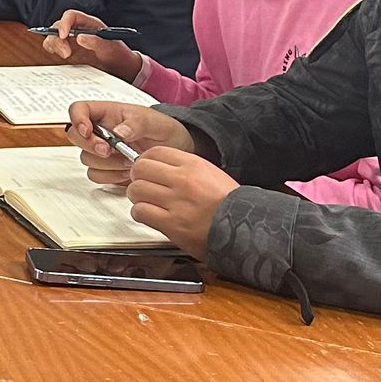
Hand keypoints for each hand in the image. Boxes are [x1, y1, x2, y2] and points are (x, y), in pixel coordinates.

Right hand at [42, 11, 140, 77]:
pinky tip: (62, 58)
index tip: (64, 35)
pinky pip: (54, 47)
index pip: (71, 16)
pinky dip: (53, 51)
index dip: (64, 23)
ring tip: (65, 56)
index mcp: (88, 23)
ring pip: (53, 36)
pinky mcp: (67, 50)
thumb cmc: (116, 53)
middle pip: (58, 26)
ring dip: (54, 45)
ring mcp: (70, 40)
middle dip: (58, 38)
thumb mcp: (109, 47)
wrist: (118, 66)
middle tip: (66, 53)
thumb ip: (96, 42)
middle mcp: (76, 29)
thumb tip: (80, 38)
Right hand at [63, 101, 194, 187]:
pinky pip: (96, 175)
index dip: (77, 119)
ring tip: (128, 160)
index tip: (88, 131)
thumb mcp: (153, 121)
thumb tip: (117, 132)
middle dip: (91, 146)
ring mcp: (101, 151)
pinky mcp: (107, 169)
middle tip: (109, 151)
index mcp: (107, 113)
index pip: (79, 109)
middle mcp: (100, 132)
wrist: (176, 149)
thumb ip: (135, 124)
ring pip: (86, 158)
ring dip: (106, 163)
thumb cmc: (163, 129)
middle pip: (76, 136)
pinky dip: (111, 176)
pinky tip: (126, 171)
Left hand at [121, 148, 238, 259]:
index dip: (145, 160)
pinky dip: (140, 214)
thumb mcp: (211, 175)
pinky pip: (140, 212)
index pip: (155, 152)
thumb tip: (162, 167)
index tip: (145, 169)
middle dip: (138, 178)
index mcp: (193, 165)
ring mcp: (175, 202)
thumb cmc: (230, 205)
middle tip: (142, 186)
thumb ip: (186, 169)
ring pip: (137, 190)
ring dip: (137, 197)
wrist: (244, 229)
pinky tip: (149, 216)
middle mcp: (183, 180)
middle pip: (141, 168)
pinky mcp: (171, 223)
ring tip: (146, 202)